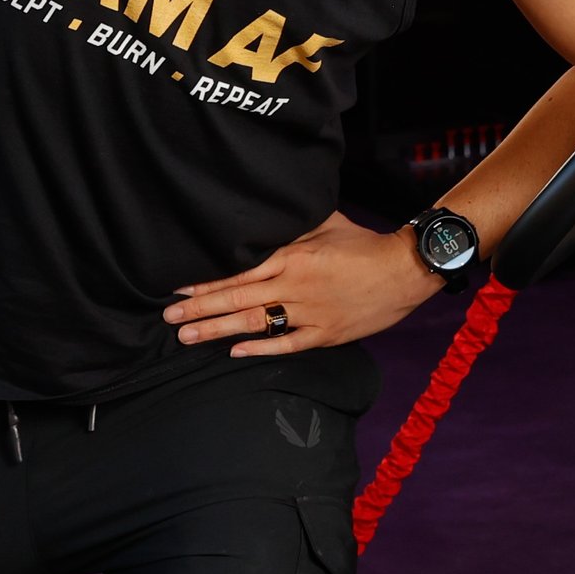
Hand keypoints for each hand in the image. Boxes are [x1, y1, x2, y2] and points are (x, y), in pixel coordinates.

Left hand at [164, 210, 442, 357]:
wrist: (405, 271)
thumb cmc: (365, 243)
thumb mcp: (327, 222)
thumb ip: (292, 226)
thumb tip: (261, 220)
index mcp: (295, 257)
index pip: (241, 271)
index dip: (207, 281)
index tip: (179, 289)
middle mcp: (297, 286)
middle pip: (239, 299)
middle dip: (200, 310)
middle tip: (169, 319)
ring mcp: (310, 313)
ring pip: (256, 324)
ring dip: (218, 331)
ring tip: (188, 338)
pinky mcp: (325, 334)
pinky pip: (286, 344)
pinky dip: (259, 349)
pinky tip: (235, 352)